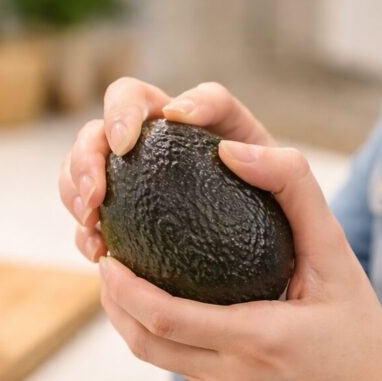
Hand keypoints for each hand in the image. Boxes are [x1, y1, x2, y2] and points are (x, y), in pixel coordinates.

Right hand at [58, 79, 273, 262]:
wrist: (277, 282)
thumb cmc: (292, 239)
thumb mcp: (304, 204)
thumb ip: (288, 172)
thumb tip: (231, 152)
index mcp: (211, 127)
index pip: (186, 98)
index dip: (154, 106)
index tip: (158, 128)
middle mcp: (168, 142)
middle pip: (114, 115)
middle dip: (94, 144)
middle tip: (101, 188)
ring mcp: (140, 178)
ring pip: (88, 160)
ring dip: (77, 183)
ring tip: (93, 219)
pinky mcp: (125, 218)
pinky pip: (88, 215)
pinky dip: (85, 230)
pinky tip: (98, 254)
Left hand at [97, 137, 381, 380]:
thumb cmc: (364, 334)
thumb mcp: (340, 258)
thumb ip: (297, 196)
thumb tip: (235, 151)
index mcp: (256, 340)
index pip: (164, 317)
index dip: (124, 286)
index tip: (107, 251)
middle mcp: (231, 375)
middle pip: (143, 342)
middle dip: (112, 300)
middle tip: (105, 256)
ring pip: (153, 357)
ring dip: (126, 319)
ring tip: (121, 276)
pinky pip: (176, 365)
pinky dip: (155, 333)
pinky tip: (160, 302)